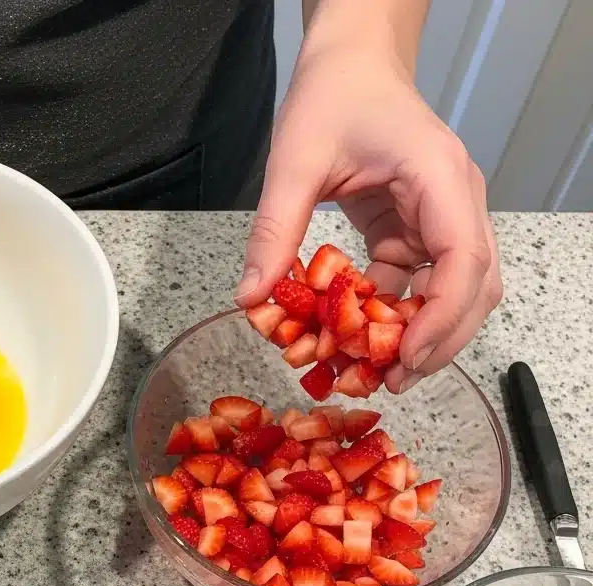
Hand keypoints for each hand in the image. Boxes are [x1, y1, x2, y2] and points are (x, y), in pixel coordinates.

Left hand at [234, 26, 501, 392]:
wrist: (351, 63)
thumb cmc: (333, 96)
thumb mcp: (294, 161)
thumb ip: (274, 229)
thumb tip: (251, 298)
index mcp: (439, 177)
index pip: (464, 258)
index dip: (441, 317)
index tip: (404, 357)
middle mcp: (454, 201)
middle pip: (472, 287)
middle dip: (436, 341)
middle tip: (390, 382)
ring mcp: (440, 218)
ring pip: (452, 292)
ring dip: (418, 335)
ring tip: (374, 373)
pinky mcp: (416, 231)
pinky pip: (416, 284)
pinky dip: (390, 316)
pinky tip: (355, 340)